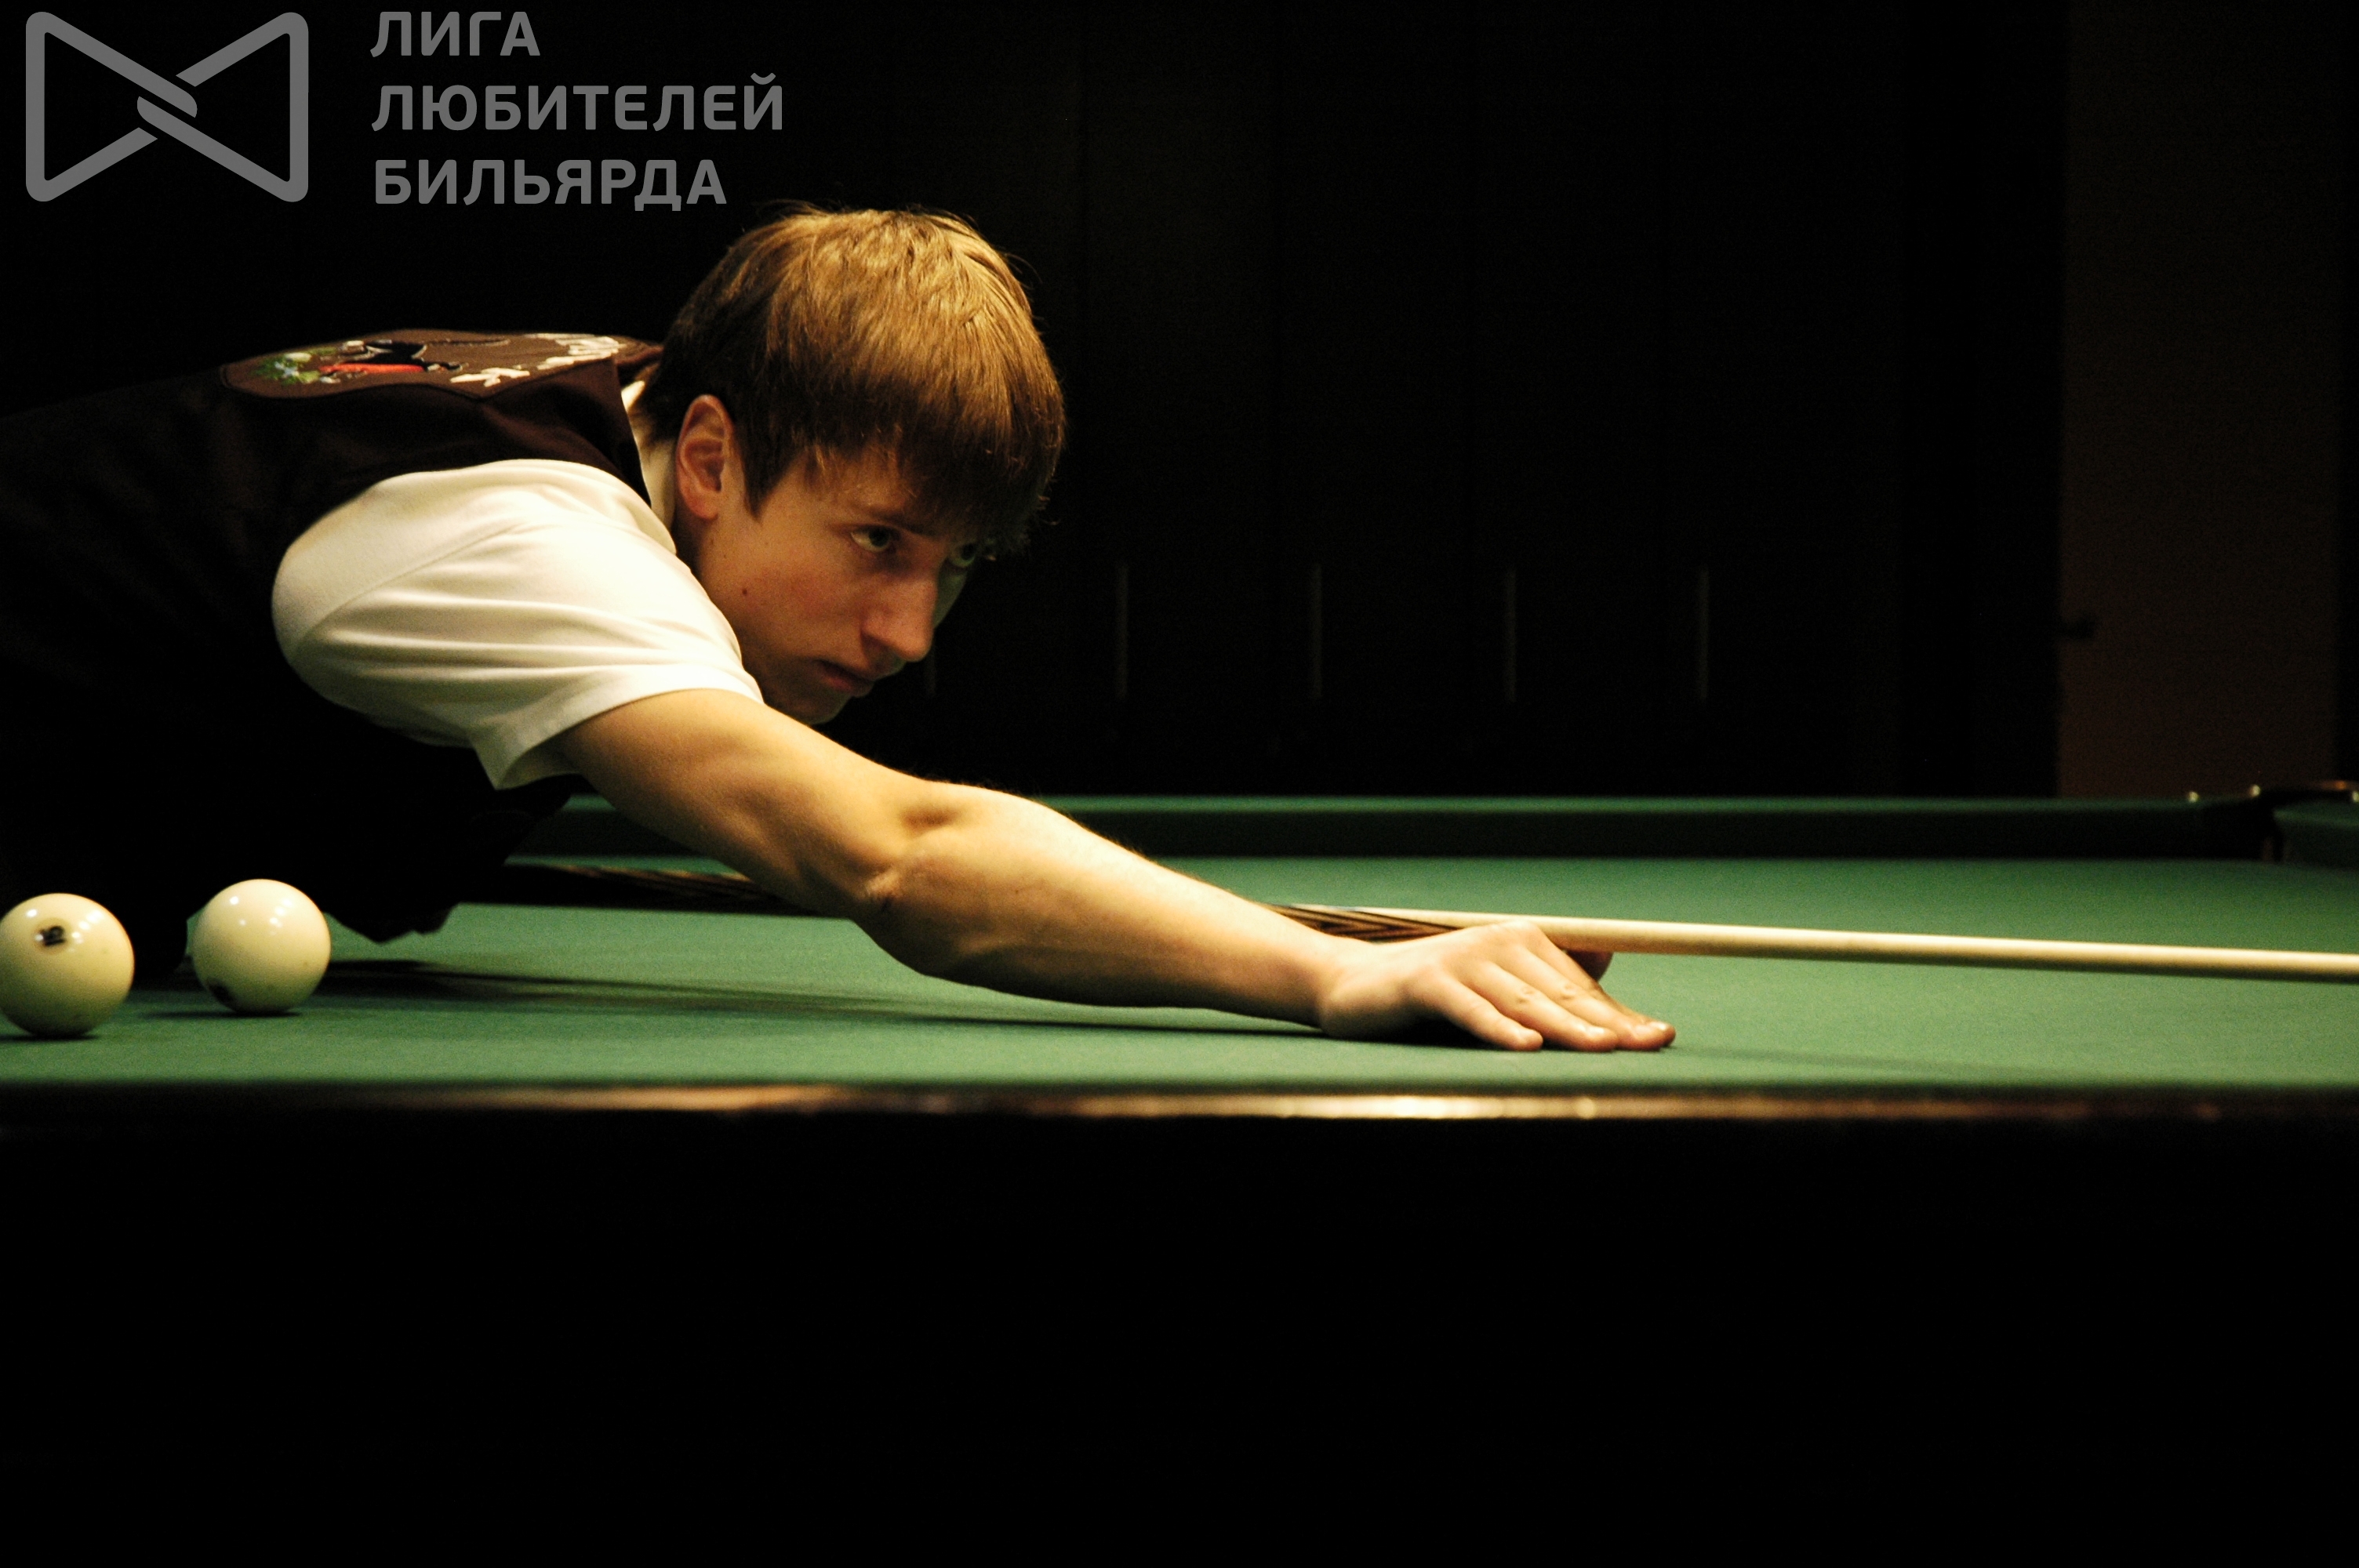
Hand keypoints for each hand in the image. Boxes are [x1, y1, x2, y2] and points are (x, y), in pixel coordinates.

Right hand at [1313, 922, 1673, 1051]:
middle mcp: (1496, 942)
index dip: (1619, 1013)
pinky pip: (1470, 1010)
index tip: (1660, 1036)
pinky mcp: (1426, 983)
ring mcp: (1461, 960)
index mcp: (1519, 941)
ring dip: (1567, 1027)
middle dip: (1607, 1022)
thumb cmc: (1432, 993)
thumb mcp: (1494, 984)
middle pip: (1560, 992)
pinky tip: (1527, 1047)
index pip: (1578, 986)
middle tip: (1651, 1043)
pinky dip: (1499, 1029)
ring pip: (1524, 1002)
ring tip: (1605, 1048)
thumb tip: (1606, 957)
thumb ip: (1545, 976)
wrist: (1351, 987)